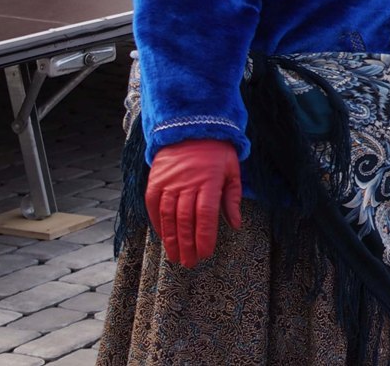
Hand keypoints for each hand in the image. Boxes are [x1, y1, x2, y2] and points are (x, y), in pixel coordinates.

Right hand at [145, 138, 241, 268]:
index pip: (206, 216)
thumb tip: (236, 224)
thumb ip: (233, 197)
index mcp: (210, 181)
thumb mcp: (232, 170)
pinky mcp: (155, 180)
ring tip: (175, 257)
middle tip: (189, 263)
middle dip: (188, 244)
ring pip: (168, 216)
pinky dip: (157, 223)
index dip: (205, 237)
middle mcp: (187, 183)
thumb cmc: (216, 151)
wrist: (191, 126)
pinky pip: (153, 205)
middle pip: (186, 220)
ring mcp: (169, 181)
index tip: (205, 254)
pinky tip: (162, 237)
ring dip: (171, 239)